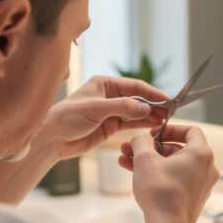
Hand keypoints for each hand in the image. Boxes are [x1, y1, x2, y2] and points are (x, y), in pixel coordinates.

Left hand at [34, 76, 169, 161]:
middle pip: (138, 98)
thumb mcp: (96, 109)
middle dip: (154, 105)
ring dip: (150, 116)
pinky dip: (142, 125)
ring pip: (136, 112)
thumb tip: (145, 108)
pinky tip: (153, 127)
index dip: (152, 92)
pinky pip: (130, 124)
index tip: (167, 99)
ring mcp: (110, 112)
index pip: (135, 86)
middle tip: (171, 112)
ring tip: (165, 121)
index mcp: (104, 84)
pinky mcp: (110, 127)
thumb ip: (122, 107)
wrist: (52, 139)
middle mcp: (109, 96)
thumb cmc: (67, 117)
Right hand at [119, 125, 219, 222]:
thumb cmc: (162, 196)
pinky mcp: (193, 197)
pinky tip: (138, 176)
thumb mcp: (145, 159)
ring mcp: (201, 184)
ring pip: (174, 165)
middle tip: (135, 149)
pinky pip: (176, 179)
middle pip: (179, 148)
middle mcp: (206, 168)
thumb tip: (140, 139)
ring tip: (129, 162)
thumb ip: (141, 141)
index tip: (154, 133)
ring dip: (152, 161)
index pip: (190, 130)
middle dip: (153, 148)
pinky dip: (159, 175)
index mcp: (201, 154)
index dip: (169, 129)